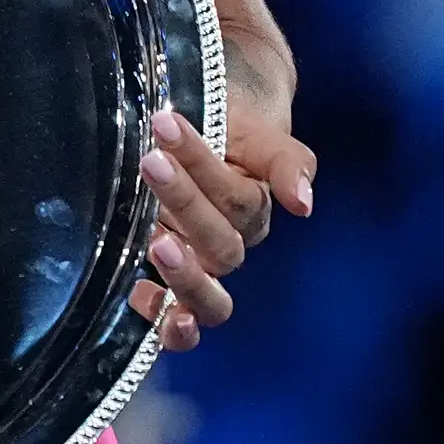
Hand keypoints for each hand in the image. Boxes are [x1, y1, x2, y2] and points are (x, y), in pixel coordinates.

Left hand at [130, 86, 317, 352]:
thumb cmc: (226, 133)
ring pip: (206, 295)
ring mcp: (195, 272)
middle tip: (152, 163)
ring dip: (184, 275)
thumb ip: (286, 162)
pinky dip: (159, 319)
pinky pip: (167, 319)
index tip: (166, 123)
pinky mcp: (159, 287)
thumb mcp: (256, 135)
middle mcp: (225, 248)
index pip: (235, 198)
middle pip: (220, 245)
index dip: (199, 162)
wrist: (196, 132)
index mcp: (252, 214)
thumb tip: (302, 204)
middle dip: (186, 203)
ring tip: (159, 245)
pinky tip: (140, 296)